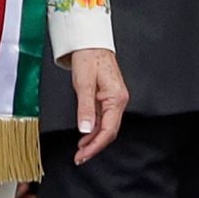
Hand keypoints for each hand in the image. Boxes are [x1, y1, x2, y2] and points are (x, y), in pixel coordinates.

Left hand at [70, 47, 127, 164]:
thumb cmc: (88, 56)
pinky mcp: (107, 97)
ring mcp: (113, 99)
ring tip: (80, 150)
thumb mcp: (83, 82)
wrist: (89, 40)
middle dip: (94, 146)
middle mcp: (118, 100)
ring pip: (106, 126)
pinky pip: (102, 118)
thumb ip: (85, 107)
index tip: (83, 155)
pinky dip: (93, 129)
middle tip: (80, 157)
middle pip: (109, 131)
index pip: (108, 130)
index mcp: (117, 98)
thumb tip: (85, 130)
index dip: (95, 146)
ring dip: (93, 140)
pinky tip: (85, 135)